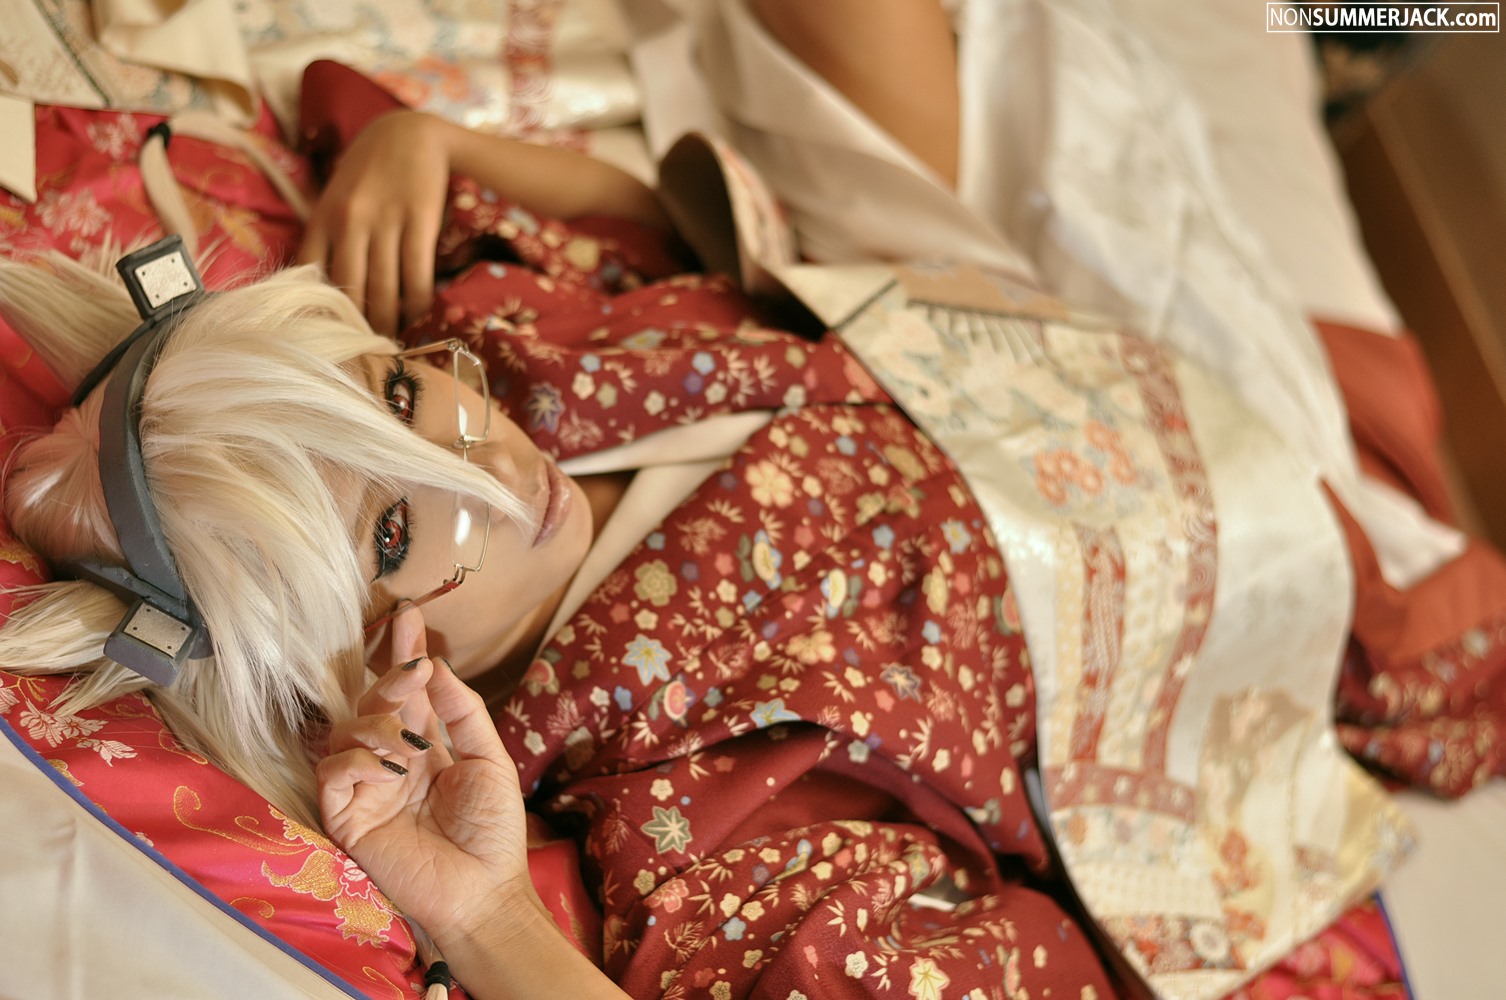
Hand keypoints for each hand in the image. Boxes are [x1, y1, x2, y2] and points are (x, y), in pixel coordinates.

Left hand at [298, 111, 451, 335]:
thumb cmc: (369, 169)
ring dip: (389, 321)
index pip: (310, 274)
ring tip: (393, 341)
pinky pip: (416, 274)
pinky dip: (417, 302)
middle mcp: (349, 219)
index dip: (317, 310)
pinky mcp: (419, 219)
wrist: (410, 131)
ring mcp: (385, 219)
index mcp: (322, 216)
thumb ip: (327, 236)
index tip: (327, 337)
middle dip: (358, 326)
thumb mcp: (336, 196)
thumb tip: (321, 290)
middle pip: (350, 290)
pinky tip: (419, 315)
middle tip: (366, 352)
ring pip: (384, 287)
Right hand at [317, 605, 534, 938]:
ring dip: (378, 723)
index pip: (409, 693)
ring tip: (411, 743)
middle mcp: (392, 761)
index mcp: (426, 747)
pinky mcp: (348, 817)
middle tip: (413, 672)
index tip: (410, 615)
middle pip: (373, 704)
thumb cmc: (493, 832)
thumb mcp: (490, 759)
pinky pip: (334, 771)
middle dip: (391, 680)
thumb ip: (464, 711)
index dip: (405, 654)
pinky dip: (358, 760)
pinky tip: (390, 769)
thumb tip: (436, 665)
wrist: (485, 891)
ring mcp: (368, 788)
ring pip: (346, 731)